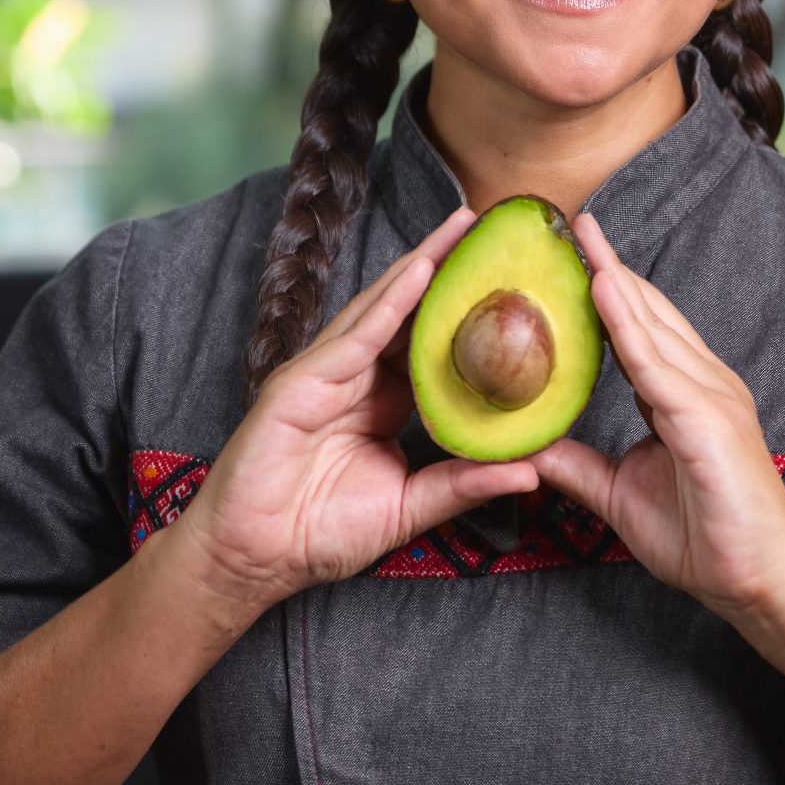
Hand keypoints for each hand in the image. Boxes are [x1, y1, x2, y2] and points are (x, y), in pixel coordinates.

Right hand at [176, 205, 541, 607]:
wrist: (254, 558)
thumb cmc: (319, 533)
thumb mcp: (408, 508)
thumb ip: (462, 485)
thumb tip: (530, 473)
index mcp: (381, 401)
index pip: (431, 343)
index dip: (467, 311)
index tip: (513, 282)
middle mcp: (355, 377)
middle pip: (409, 311)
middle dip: (448, 268)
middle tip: (493, 227)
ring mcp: (326, 374)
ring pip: (383, 309)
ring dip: (423, 266)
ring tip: (464, 228)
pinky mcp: (301, 382)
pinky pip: (355, 337)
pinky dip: (389, 304)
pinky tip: (421, 272)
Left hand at [526, 210, 784, 622]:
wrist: (758, 583)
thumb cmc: (705, 540)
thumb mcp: (619, 495)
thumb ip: (578, 466)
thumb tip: (529, 448)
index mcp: (685, 394)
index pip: (639, 328)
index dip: (605, 289)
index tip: (569, 253)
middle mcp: (702, 383)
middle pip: (647, 310)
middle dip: (607, 264)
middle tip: (568, 221)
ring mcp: (711, 396)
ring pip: (652, 325)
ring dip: (613, 279)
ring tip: (578, 238)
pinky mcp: (708, 420)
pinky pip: (657, 363)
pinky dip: (628, 325)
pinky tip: (600, 291)